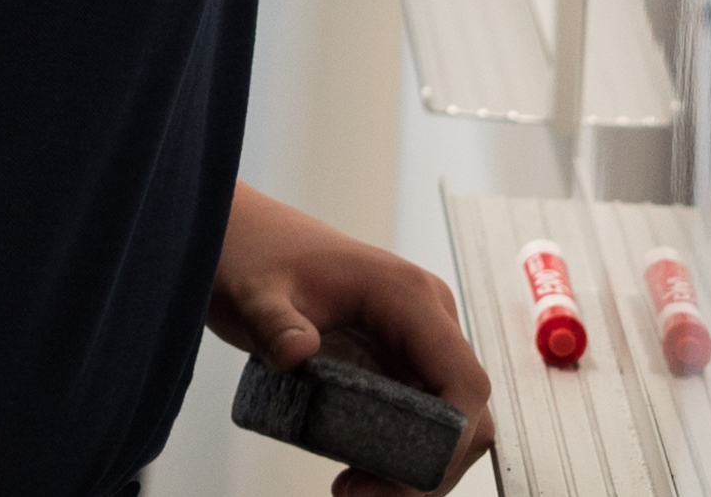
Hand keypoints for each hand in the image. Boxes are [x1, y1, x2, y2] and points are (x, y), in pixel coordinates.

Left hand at [208, 183, 491, 496]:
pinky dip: (402, 455)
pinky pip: (422, 418)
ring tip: (351, 490)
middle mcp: (426, 318)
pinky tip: (358, 472)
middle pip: (467, 412)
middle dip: (429, 468)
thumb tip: (296, 354)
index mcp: (407, 296)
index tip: (405, 482)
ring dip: (416, 468)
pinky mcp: (397, 361)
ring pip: (449, 422)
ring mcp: (415, 341)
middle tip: (358, 494)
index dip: (452, 440)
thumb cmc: (253, 257)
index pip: (464, 379)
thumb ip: (274, 323)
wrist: (243, 240)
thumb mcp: (254, 293)